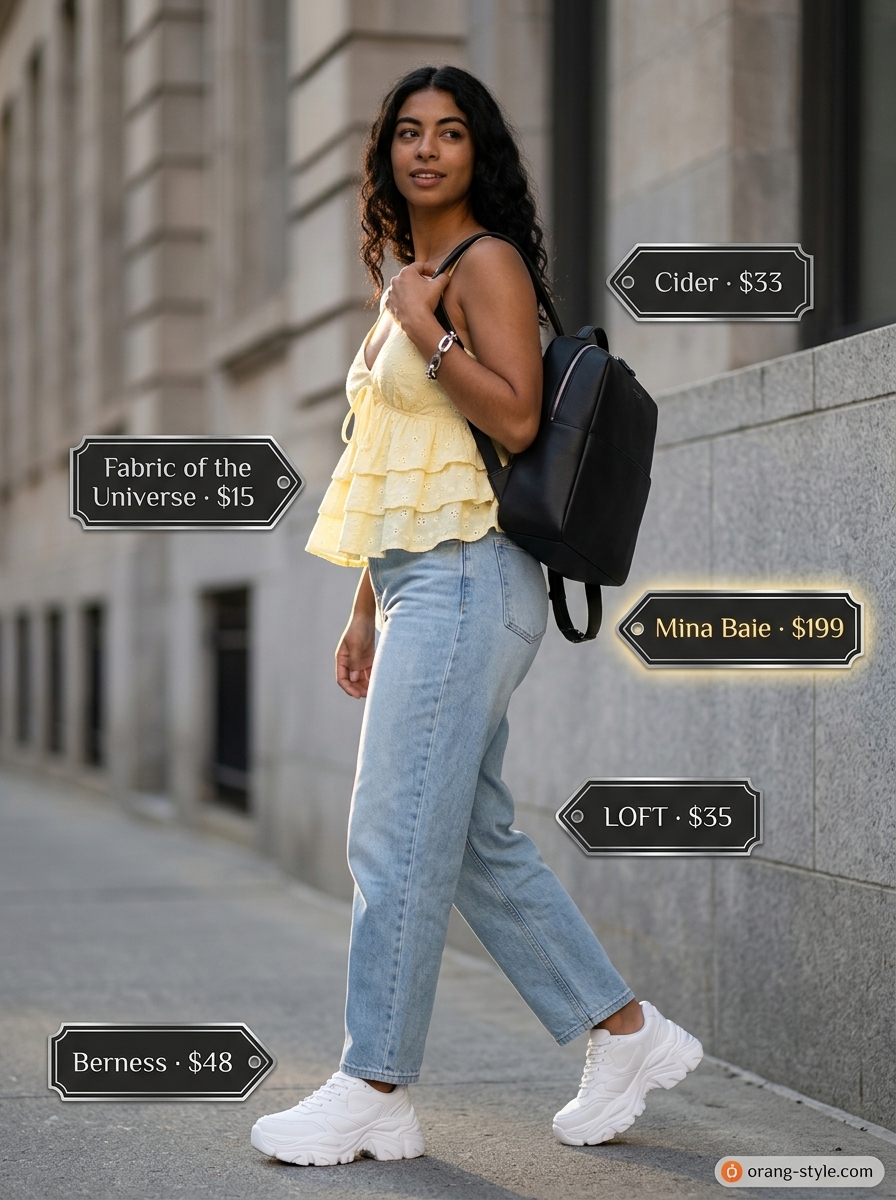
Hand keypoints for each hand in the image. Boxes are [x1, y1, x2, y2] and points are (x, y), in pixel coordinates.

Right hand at [336, 570, 376, 697]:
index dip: (348, 688)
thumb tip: (354, 678)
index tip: (357, 695)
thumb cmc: (358, 629)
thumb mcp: (355, 644)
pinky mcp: (367, 660)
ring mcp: (358, 661)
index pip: (342, 678)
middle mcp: (349, 662)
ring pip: (361, 679)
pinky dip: (372, 679)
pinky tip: (378, 683)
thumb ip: (355, 662)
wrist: (367, 617)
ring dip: (365, 686)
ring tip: (374, 691)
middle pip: (352, 681)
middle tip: (367, 695)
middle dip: (358, 689)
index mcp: (341, 659)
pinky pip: (369, 673)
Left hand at [385, 262, 449, 340]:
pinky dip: (403, 301)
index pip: (419, 266)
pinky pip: (397, 299)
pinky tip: (411, 305)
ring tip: (419, 297)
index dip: (429, 269)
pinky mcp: (389, 304)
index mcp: (406, 272)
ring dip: (410, 290)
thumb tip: (444, 276)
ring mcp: (391, 293)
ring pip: (402, 288)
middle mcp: (396, 280)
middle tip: (428, 287)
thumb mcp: (439, 286)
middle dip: (419, 280)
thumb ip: (443, 277)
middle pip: (410, 277)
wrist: (416, 321)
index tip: (435, 274)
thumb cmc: (425, 302)